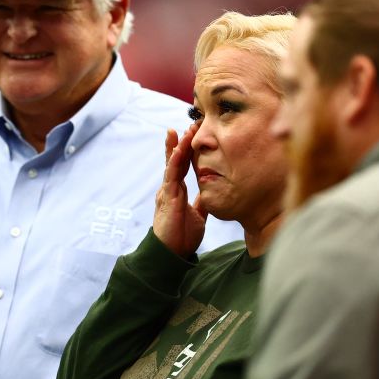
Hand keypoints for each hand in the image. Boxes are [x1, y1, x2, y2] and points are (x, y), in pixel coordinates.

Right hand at [153, 124, 207, 256]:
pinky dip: (175, 160)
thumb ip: (202, 202)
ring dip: (178, 146)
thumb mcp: (198, 216)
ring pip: (172, 164)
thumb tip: (211, 192)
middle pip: (174, 160)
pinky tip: (180, 148)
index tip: (192, 135)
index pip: (181, 166)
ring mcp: (167, 192)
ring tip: (184, 130)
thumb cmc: (181, 237)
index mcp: (176, 191)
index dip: (186, 151)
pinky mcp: (167, 197)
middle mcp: (170, 188)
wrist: (172, 254)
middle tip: (189, 124)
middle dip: (180, 142)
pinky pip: (171, 175)